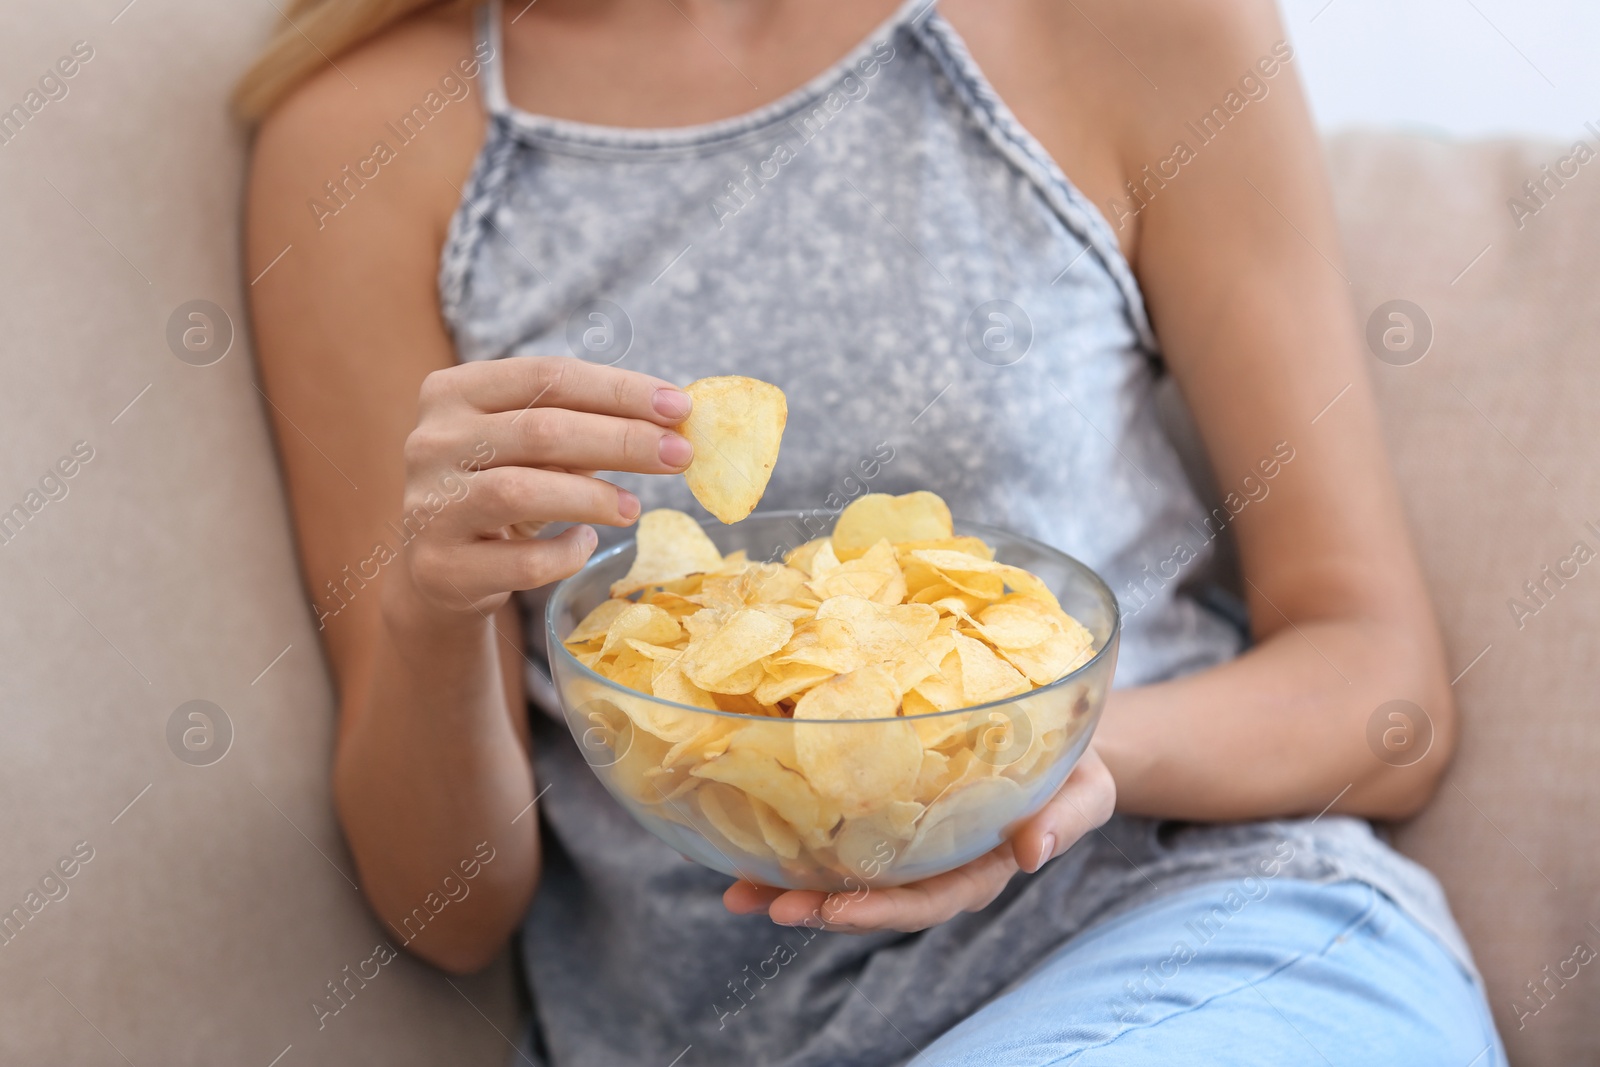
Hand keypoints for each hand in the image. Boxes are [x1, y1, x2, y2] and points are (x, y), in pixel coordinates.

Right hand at [386, 356, 693, 620]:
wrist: (439, 571)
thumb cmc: (500, 490)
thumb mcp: (531, 448)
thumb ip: (586, 425)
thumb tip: (673, 419)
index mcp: (455, 391)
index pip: (549, 376)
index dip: (620, 389)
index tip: (679, 406)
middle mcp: (433, 441)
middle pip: (541, 430)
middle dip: (623, 440)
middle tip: (680, 455)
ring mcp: (431, 504)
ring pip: (522, 491)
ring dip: (593, 497)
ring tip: (634, 508)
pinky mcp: (442, 567)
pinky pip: (521, 560)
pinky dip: (565, 553)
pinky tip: (584, 543)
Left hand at [723, 747, 1115, 933]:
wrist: (1062, 733)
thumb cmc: (1075, 765)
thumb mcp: (1087, 788)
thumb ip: (1068, 818)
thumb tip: (1034, 850)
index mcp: (980, 866)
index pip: (928, 900)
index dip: (881, 909)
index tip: (835, 907)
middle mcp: (935, 863)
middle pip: (872, 897)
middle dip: (818, 906)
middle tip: (765, 901)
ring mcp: (908, 841)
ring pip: (845, 872)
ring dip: (791, 883)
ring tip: (737, 888)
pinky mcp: (887, 810)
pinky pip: (839, 829)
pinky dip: (794, 837)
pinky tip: (747, 838)